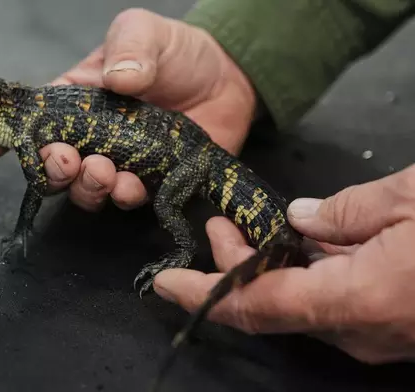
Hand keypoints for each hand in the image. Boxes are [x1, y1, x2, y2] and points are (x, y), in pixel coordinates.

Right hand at [0, 8, 256, 211]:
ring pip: (84, 190)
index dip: (3, 137)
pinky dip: (124, 197)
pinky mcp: (150, 182)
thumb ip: (128, 46)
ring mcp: (119, 163)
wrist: (226, 79)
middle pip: (53, 166)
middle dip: (52, 169)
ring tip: (103, 171)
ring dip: (86, 187)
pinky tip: (133, 184)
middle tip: (65, 159)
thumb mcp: (145, 32)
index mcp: (74, 102)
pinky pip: (125, 200)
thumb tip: (117, 78)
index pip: (29, 121)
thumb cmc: (176, 52)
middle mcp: (90, 138)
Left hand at [153, 164, 414, 363]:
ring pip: (302, 306)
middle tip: (216, 224)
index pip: (255, 305)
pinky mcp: (393, 328)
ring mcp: (378, 336)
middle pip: (272, 305)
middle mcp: (359, 331)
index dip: (202, 294)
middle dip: (233, 266)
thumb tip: (300, 218)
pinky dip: (304, 277)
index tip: (164, 283)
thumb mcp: (410, 199)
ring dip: (267, 268)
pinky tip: (301, 244)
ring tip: (247, 226)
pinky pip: (334, 305)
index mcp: (357, 299)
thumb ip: (345, 210)